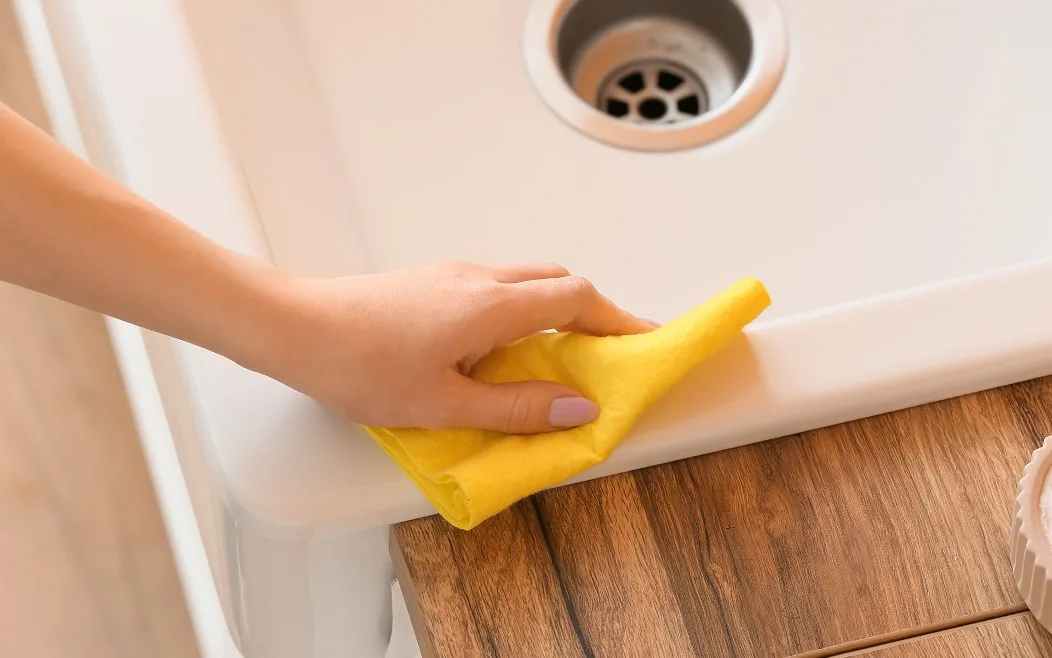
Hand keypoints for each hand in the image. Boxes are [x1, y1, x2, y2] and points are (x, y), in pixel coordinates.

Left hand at [259, 261, 655, 432]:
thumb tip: (578, 408)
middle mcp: (479, 279)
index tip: (644, 341)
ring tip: (555, 361)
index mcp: (492, 306)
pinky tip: (499, 353)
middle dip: (591, 314)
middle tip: (603, 355)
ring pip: (525, 283)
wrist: (294, 328)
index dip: (618, 319)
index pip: (577, 298)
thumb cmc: (361, 367)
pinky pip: (495, 289)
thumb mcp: (446, 403)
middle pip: (558, 281)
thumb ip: (517, 407)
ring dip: (553, 313)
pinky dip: (519, 313)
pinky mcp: (431, 281)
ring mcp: (453, 275)